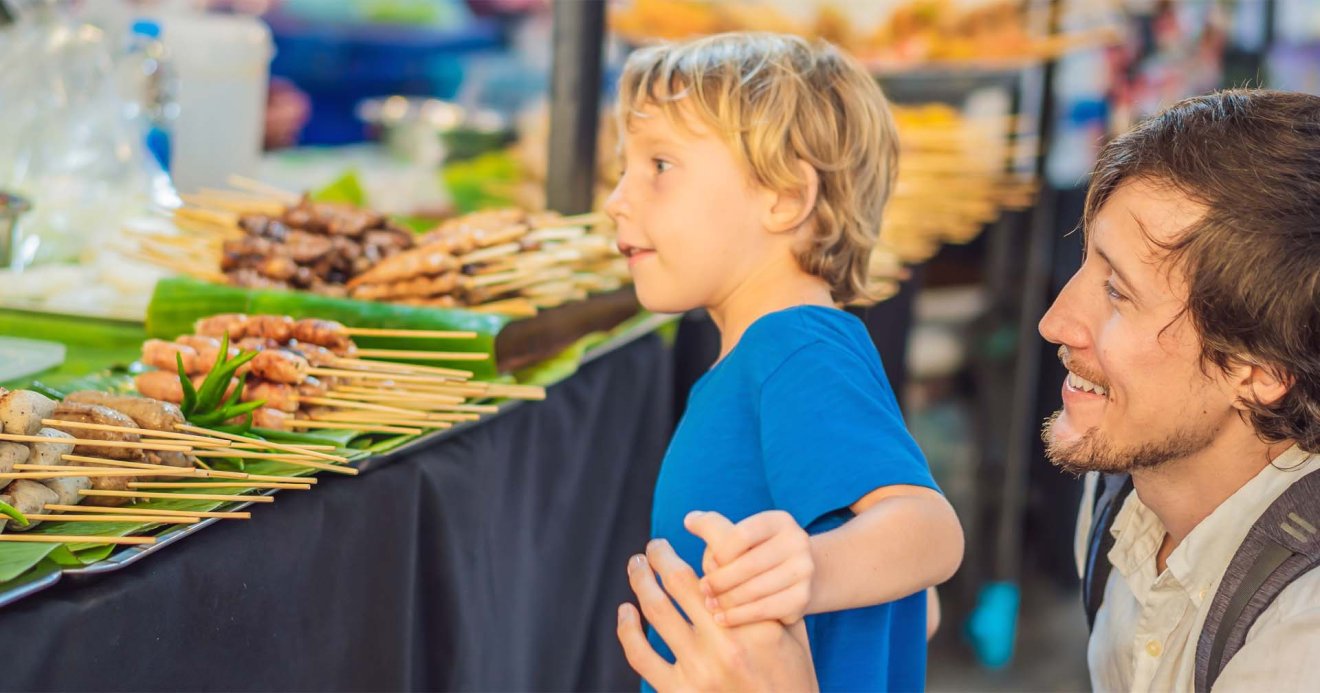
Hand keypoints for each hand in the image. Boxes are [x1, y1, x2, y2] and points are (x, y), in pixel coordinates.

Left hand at [616, 538, 816, 692]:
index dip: (700, 543)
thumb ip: (766, 595)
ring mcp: (698, 671)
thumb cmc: (791, 677)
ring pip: (656, 609)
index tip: (690, 532)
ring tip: (637, 567)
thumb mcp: (792, 633)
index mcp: (757, 626)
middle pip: (679, 581)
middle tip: (654, 546)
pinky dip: (627, 628)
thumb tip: (731, 556)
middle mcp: (725, 645)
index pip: (719, 568)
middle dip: (660, 556)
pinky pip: (641, 654)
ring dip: (641, 580)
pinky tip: (626, 611)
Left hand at [686, 510, 813, 626]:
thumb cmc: (756, 554)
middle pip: (750, 563)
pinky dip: (740, 616)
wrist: (796, 578)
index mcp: (779, 521)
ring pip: (756, 589)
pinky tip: (723, 618)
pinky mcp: (803, 597)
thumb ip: (713, 527)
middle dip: (721, 579)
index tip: (709, 564)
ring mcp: (804, 570)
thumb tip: (689, 520)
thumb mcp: (739, 536)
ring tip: (710, 605)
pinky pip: (765, 609)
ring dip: (727, 600)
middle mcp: (798, 541)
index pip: (743, 534)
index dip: (721, 551)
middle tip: (703, 590)